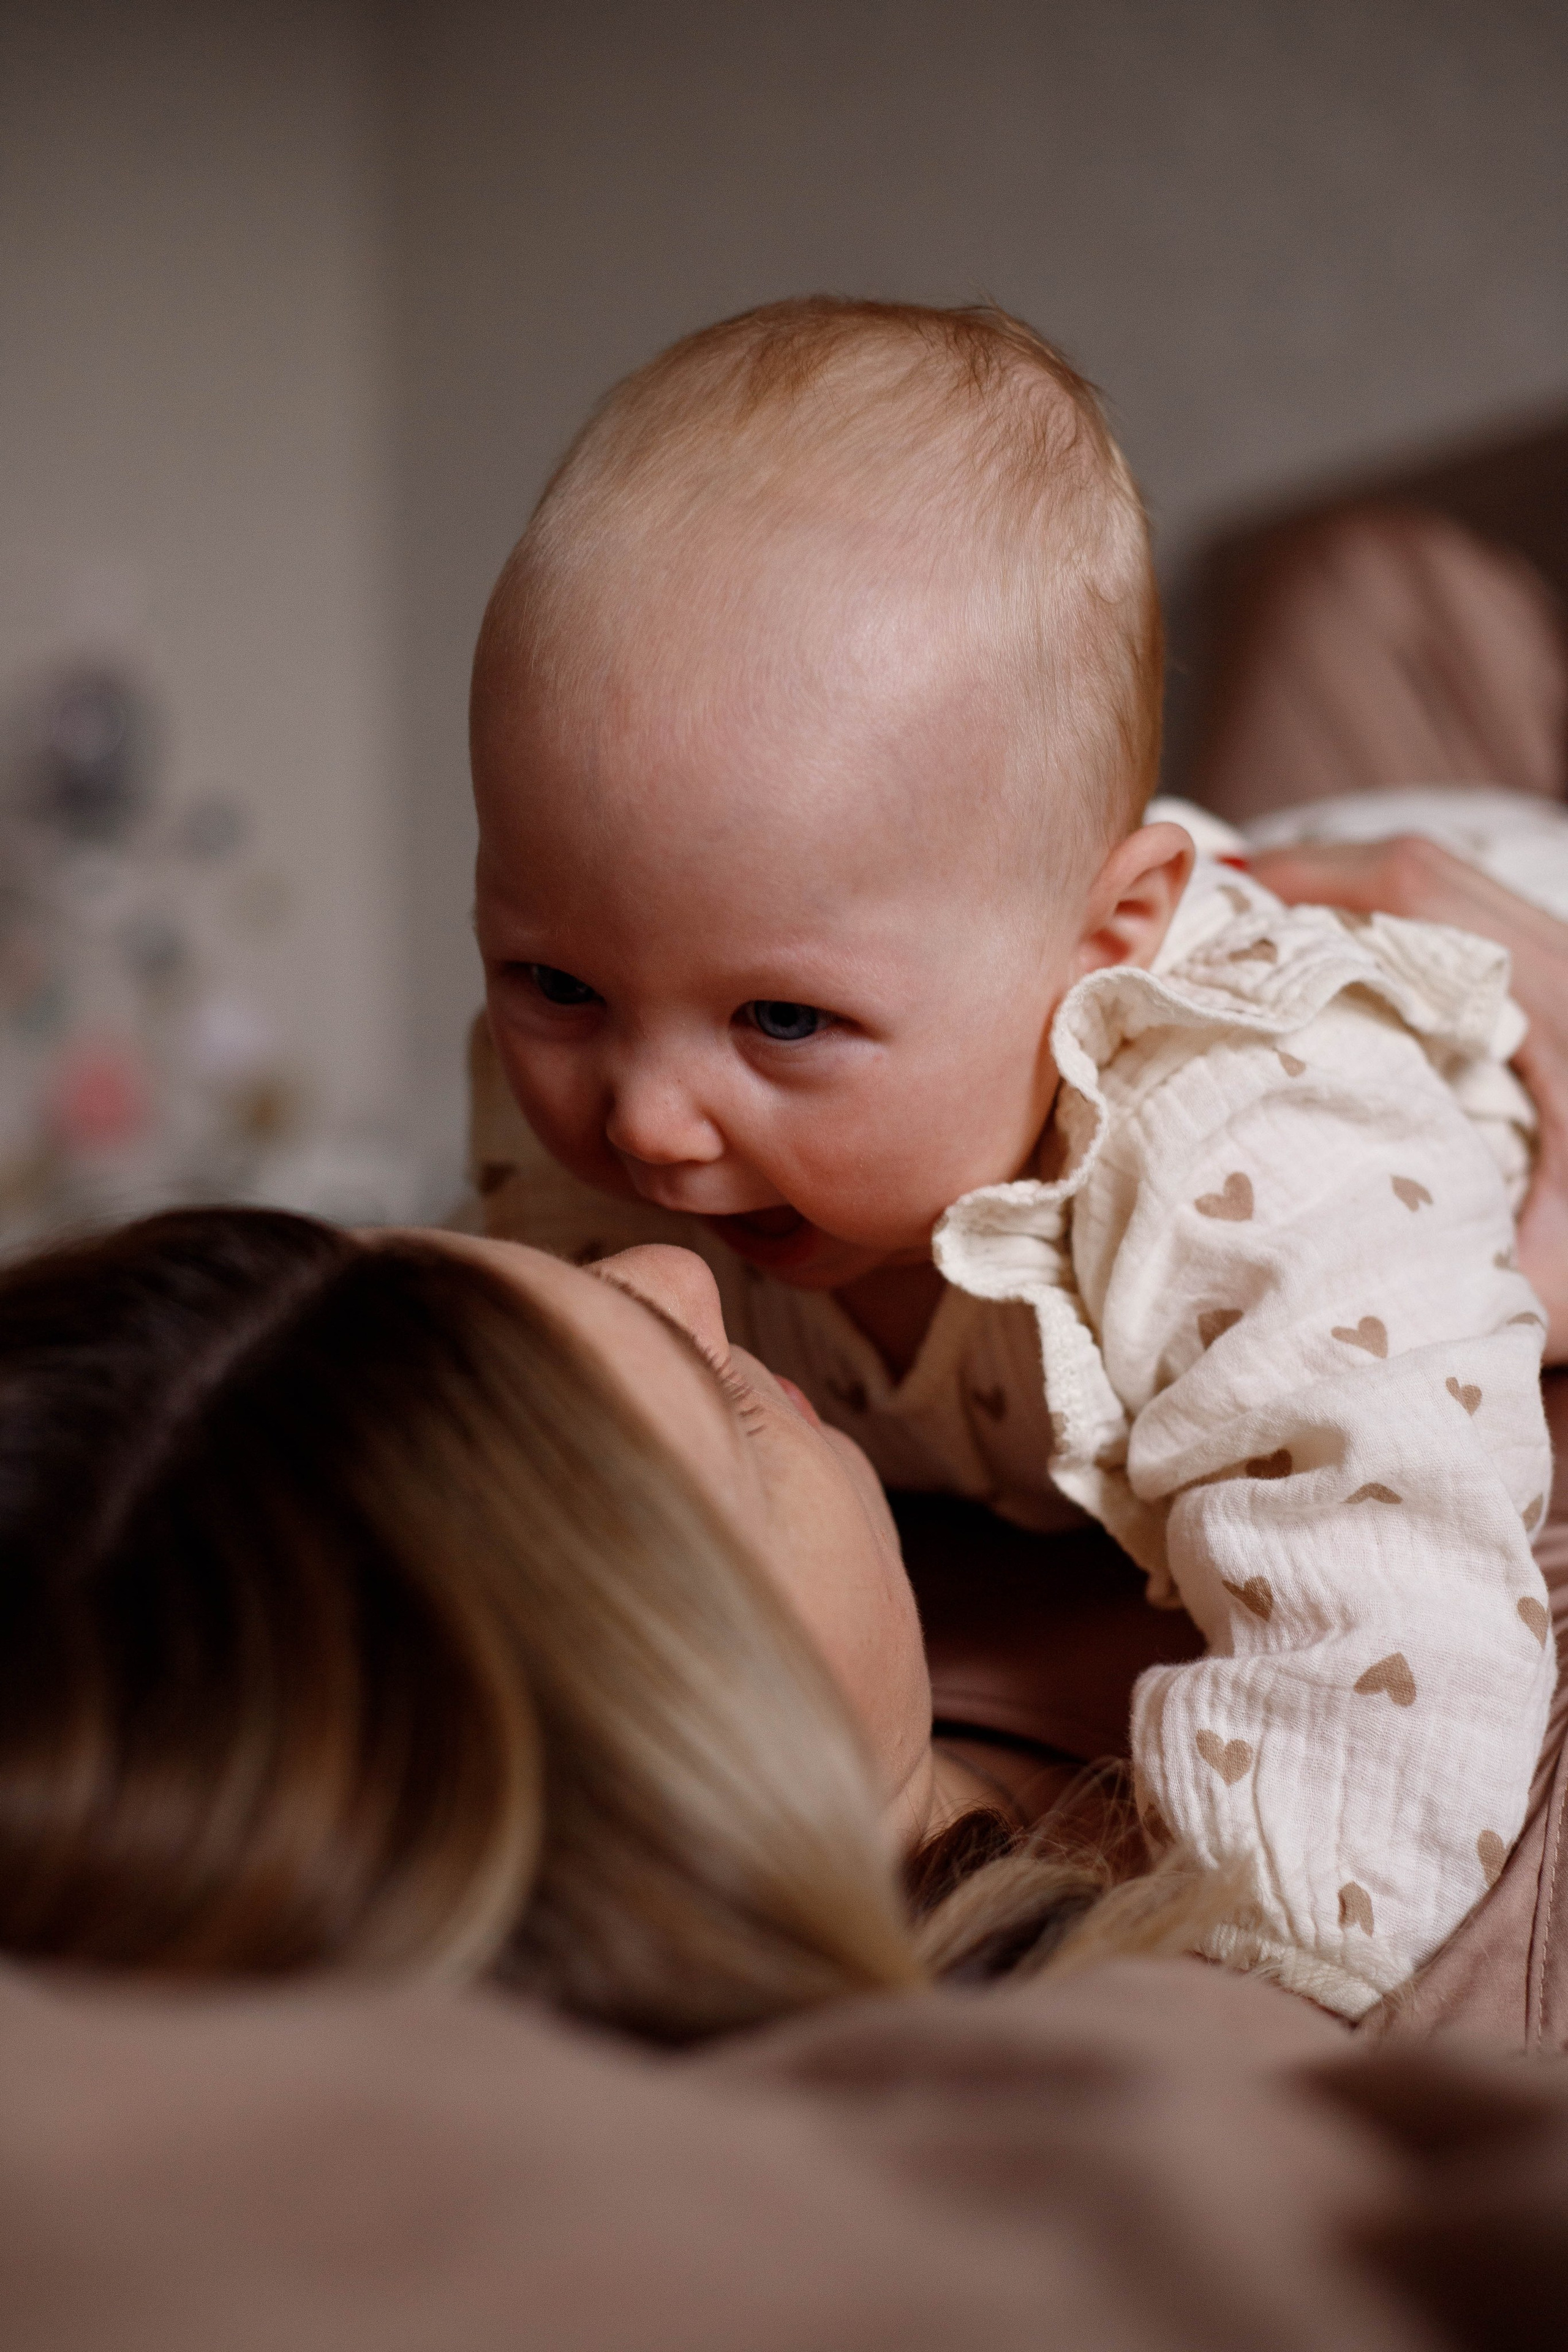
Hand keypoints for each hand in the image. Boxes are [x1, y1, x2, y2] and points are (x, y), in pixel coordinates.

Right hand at [1250, 836, 1567, 1363]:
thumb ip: (1464, 1286)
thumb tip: (1321, 1297)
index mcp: (1559, 1002)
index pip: (1420, 893)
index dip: (1312, 879)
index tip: (1223, 894)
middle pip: (1429, 870)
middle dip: (1314, 880)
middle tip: (1219, 918)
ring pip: (1455, 896)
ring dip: (1360, 910)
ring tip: (1267, 951)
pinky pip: (1478, 937)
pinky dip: (1405, 943)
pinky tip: (1353, 993)